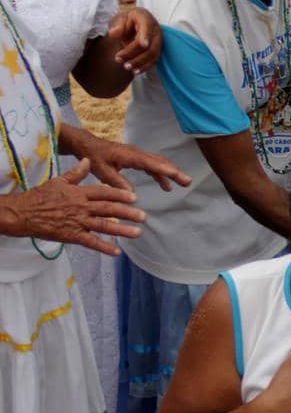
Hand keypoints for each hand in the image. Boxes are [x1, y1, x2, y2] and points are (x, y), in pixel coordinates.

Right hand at [5, 160, 146, 254]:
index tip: (134, 197)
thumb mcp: (59, 181)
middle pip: (108, 209)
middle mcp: (81, 207)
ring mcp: (77, 222)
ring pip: (103, 226)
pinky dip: (104, 247)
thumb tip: (87, 161)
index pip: (103, 192)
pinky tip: (117, 252)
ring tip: (137, 233)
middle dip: (127, 212)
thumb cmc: (41, 196)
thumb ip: (75, 173)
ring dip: (122, 230)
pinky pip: (91, 242)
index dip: (119, 194)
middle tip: (143, 216)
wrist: (24, 213)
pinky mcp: (72, 236)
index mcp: (79, 193)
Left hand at [59, 125, 190, 196]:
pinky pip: (152, 166)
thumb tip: (132, 194)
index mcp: (130, 156)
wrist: (88, 146)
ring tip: (183, 184)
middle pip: (160, 162)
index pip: (152, 163)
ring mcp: (138, 155)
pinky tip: (165, 185)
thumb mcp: (102, 172)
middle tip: (188, 182)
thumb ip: (117, 182)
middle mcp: (137, 153)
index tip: (178, 176)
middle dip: (175, 172)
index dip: (166, 170)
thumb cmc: (94, 157)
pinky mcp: (136, 159)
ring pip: (158, 163)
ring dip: (170, 173)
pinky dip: (160, 174)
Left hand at [108, 6, 160, 73]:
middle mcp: (155, 29)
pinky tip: (134, 71)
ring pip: (152, 54)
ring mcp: (157, 41)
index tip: (144, 44)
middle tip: (119, 59)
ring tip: (126, 67)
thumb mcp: (118, 18)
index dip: (146, 36)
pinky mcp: (156, 50)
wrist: (134, 24)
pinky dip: (144, 67)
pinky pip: (153, 60)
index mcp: (145, 17)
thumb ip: (116, 25)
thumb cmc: (126, 20)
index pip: (147, 27)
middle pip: (149, 44)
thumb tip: (113, 32)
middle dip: (134, 53)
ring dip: (139, 62)